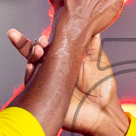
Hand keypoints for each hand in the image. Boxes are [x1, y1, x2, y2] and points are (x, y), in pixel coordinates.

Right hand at [6, 29, 127, 135]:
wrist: (105, 112)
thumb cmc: (103, 88)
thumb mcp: (98, 60)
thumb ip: (91, 43)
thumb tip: (90, 23)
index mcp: (63, 63)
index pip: (47, 48)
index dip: (41, 40)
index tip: (42, 34)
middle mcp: (52, 73)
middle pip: (34, 56)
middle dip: (30, 46)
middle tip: (39, 42)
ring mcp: (47, 86)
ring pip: (32, 69)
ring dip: (31, 57)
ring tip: (38, 50)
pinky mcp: (45, 99)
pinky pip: (33, 87)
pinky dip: (30, 76)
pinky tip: (31, 67)